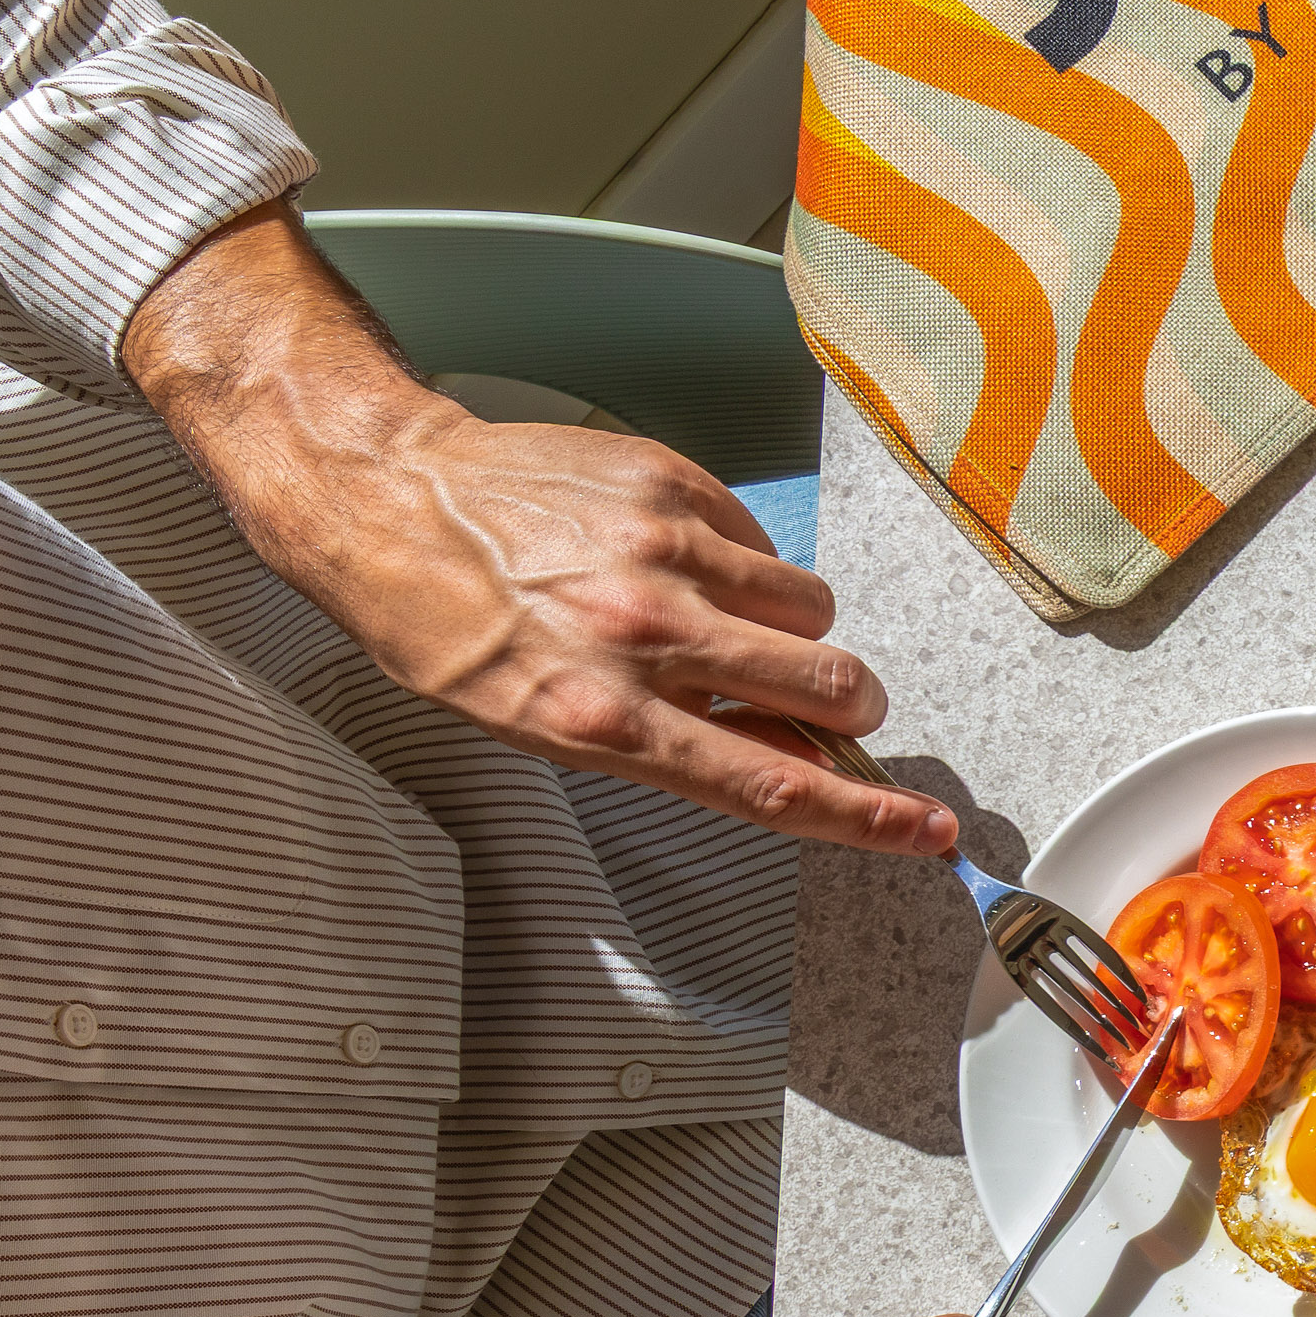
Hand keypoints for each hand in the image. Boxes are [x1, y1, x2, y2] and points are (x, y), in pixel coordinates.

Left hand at [121, 204, 954, 855]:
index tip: (928, 831)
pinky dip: (739, 563)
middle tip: (808, 698)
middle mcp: (644, 636)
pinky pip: (763, 543)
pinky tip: (670, 560)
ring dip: (790, 626)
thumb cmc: (450, 625)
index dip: (866, 818)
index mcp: (606, 718)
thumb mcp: (546, 723)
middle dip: (844, 703)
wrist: (387, 497)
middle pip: (831, 686)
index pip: (770, 785)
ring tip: (714, 617)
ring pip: (814, 608)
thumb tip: (792, 762)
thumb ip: (678, 748)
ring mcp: (665, 552)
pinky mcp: (673, 485)